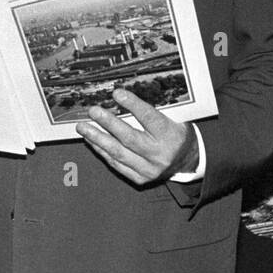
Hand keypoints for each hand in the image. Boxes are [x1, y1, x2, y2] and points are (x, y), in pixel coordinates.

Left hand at [76, 89, 198, 185]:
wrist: (188, 160)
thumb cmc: (176, 133)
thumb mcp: (173, 118)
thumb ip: (150, 110)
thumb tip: (122, 96)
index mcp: (169, 135)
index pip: (149, 118)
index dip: (132, 105)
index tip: (116, 94)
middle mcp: (159, 154)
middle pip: (129, 137)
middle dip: (108, 123)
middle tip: (93, 111)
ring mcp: (149, 168)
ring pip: (118, 153)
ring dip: (98, 139)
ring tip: (84, 127)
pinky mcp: (140, 178)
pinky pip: (117, 165)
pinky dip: (103, 152)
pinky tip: (92, 142)